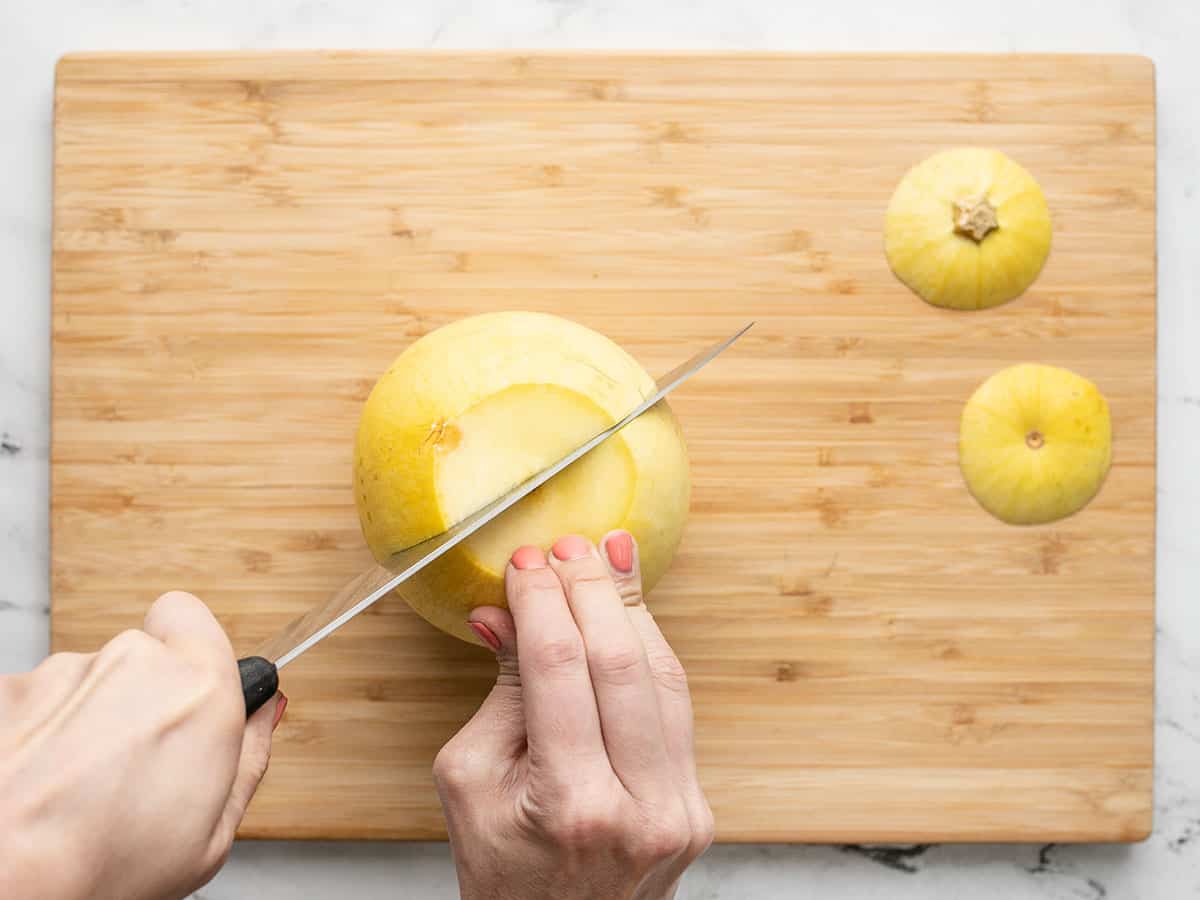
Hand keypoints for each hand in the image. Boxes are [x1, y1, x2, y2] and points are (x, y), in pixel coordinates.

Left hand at [0, 591, 283, 899]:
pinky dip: (37, 734)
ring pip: (84, 681)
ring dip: (86, 719)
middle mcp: (132, 663)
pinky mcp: (8, 690)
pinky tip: (40, 782)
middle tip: (134, 763)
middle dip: (138, 696)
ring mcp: (62, 673)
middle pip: (138, 656)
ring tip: (78, 785)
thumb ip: (250, 756)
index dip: (188, 652)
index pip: (190, 616)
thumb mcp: (213, 835)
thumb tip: (268, 712)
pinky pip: (34, 702)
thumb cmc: (104, 868)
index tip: (188, 694)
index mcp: (200, 689)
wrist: (6, 882)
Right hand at [434, 531, 712, 899]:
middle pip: (622, 661)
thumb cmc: (502, 874)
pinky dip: (651, 651)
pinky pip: (676, 707)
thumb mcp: (470, 784)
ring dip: (632, 608)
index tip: (526, 561)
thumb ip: (500, 694)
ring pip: (663, 675)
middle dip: (593, 588)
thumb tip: (504, 614)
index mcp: (571, 804)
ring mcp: (680, 808)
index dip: (542, 601)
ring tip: (608, 554)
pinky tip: (629, 612)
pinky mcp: (697, 804)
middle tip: (569, 544)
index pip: (559, 667)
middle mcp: (640, 805)